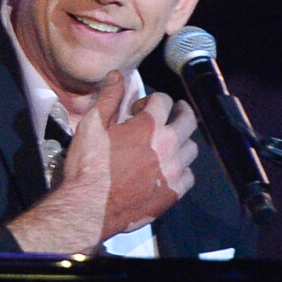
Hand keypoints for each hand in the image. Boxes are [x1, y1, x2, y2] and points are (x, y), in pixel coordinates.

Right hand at [65, 71, 197, 239]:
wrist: (90, 207)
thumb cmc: (89, 165)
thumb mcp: (93, 125)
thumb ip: (109, 97)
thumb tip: (117, 74)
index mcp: (150, 126)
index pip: (164, 100)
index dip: (152, 99)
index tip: (141, 107)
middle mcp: (168, 145)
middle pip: (188, 120)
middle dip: (180, 112)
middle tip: (173, 113)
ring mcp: (173, 171)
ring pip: (192, 148)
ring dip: (182, 141)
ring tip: (171, 142)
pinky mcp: (173, 193)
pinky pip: (190, 176)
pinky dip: (183, 169)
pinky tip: (170, 169)